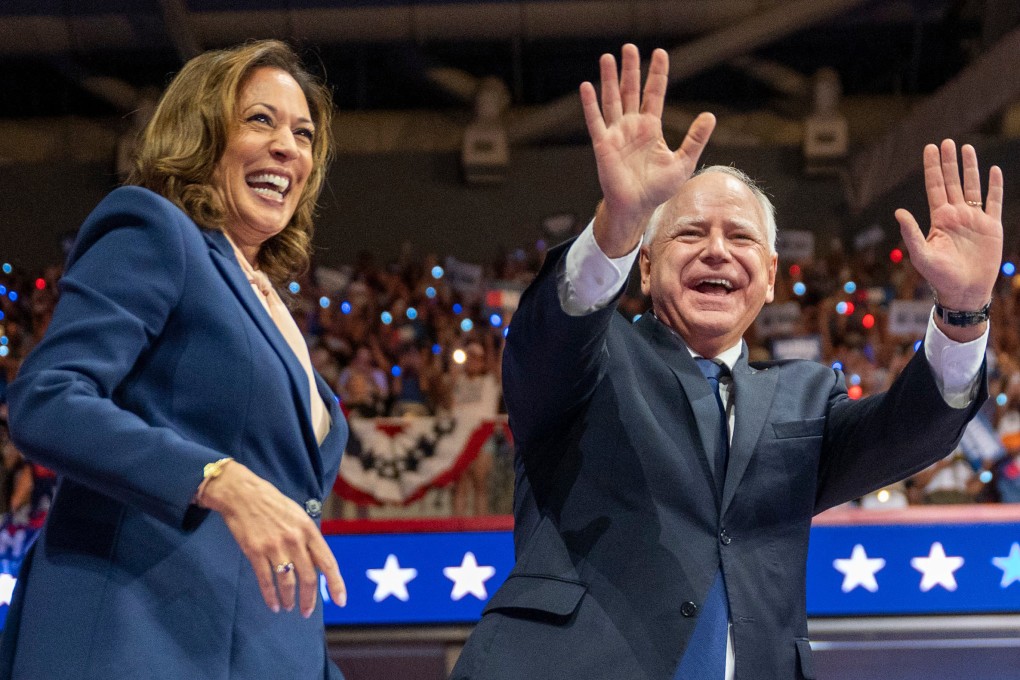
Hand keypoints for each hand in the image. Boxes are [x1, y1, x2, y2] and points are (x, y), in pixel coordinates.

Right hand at [199, 462, 346, 616]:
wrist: (243, 494)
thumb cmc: (273, 504)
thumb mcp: (299, 516)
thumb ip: (308, 539)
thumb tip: (318, 564)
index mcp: (309, 530)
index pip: (328, 562)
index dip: (336, 584)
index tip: (341, 600)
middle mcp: (295, 539)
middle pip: (309, 577)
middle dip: (310, 599)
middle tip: (307, 612)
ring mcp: (274, 546)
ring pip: (287, 582)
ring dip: (290, 599)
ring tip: (289, 607)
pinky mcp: (255, 551)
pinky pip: (266, 580)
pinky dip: (270, 596)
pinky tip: (273, 605)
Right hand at [580, 44, 715, 256]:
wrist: (637, 207)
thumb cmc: (658, 189)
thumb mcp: (683, 162)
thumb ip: (695, 138)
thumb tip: (710, 116)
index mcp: (651, 128)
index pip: (654, 94)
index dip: (657, 74)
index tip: (660, 53)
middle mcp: (632, 126)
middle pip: (630, 91)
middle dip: (630, 69)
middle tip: (629, 47)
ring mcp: (616, 134)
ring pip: (611, 100)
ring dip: (609, 79)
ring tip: (608, 57)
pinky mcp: (603, 145)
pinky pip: (595, 121)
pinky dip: (590, 104)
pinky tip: (586, 86)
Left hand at [895, 140, 1002, 330]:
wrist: (964, 291)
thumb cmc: (939, 276)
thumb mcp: (921, 254)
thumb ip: (911, 233)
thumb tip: (898, 212)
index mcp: (939, 219)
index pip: (935, 187)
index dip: (932, 168)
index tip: (930, 148)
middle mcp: (956, 215)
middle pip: (952, 182)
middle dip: (949, 162)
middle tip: (947, 141)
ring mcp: (974, 219)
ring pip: (972, 187)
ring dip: (970, 168)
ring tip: (967, 149)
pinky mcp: (992, 227)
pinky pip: (994, 202)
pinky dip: (994, 187)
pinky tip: (994, 171)